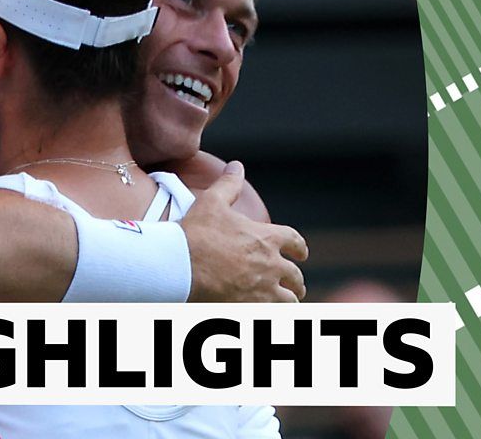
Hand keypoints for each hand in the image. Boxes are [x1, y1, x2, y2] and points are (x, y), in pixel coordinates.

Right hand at [181, 161, 308, 301]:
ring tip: (286, 302)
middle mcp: (271, 265)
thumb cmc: (196, 232)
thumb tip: (237, 165)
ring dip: (289, 300)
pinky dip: (274, 314)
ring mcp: (263, 289)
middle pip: (296, 276)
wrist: (180, 265)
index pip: (295, 242)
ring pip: (289, 300)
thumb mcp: (212, 202)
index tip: (300, 254)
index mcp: (267, 238)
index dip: (299, 248)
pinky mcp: (251, 308)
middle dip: (296, 281)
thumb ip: (229, 184)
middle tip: (295, 285)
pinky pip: (273, 315)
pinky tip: (269, 313)